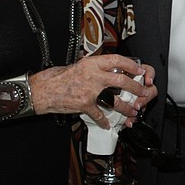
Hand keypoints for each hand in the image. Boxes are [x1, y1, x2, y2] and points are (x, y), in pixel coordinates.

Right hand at [29, 54, 156, 128]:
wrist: (42, 90)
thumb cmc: (57, 77)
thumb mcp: (77, 65)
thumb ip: (92, 67)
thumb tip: (104, 67)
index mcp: (92, 63)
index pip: (117, 60)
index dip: (131, 65)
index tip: (140, 70)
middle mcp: (93, 75)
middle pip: (121, 80)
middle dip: (135, 87)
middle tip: (142, 92)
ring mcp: (90, 91)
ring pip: (114, 100)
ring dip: (125, 107)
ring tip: (132, 111)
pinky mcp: (84, 104)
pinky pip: (99, 114)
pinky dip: (104, 121)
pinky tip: (107, 124)